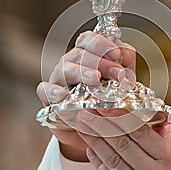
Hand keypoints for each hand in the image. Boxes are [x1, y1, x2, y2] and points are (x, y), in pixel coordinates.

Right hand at [36, 31, 134, 160]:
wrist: (94, 129)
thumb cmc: (108, 100)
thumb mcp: (122, 82)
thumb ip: (125, 64)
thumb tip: (125, 52)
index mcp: (87, 56)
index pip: (89, 40)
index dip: (102, 44)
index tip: (117, 54)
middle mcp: (71, 64)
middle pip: (80, 53)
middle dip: (101, 62)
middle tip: (118, 74)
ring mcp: (58, 80)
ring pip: (64, 68)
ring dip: (82, 72)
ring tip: (96, 80)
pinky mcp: (49, 99)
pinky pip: (45, 90)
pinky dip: (52, 91)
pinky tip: (63, 95)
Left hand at [76, 109, 170, 169]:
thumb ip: (166, 145)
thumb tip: (159, 123)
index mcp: (170, 161)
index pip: (141, 132)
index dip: (120, 117)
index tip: (107, 107)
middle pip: (122, 143)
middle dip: (101, 126)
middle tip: (88, 113)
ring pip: (113, 160)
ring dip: (95, 142)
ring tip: (84, 128)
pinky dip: (100, 164)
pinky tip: (92, 152)